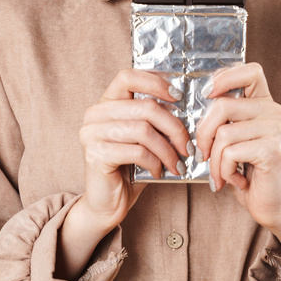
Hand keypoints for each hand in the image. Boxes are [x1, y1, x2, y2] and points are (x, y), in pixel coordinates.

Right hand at [76, 68, 191, 231]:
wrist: (107, 204)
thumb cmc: (129, 168)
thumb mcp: (144, 138)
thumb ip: (156, 120)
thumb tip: (188, 107)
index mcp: (106, 103)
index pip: (128, 76)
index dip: (155, 82)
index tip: (178, 96)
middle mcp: (94, 114)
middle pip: (145, 107)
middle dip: (174, 127)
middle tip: (188, 146)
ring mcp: (91, 134)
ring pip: (143, 130)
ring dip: (168, 149)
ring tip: (178, 163)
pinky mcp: (95, 155)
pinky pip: (137, 151)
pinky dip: (155, 162)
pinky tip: (160, 171)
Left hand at [193, 62, 280, 228]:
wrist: (268, 204)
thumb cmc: (246, 170)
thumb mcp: (231, 138)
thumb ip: (221, 118)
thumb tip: (194, 104)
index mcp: (263, 103)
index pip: (251, 71)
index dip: (226, 77)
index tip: (207, 94)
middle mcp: (274, 111)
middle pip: (223, 106)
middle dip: (204, 135)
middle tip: (203, 155)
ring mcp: (276, 129)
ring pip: (223, 133)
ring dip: (215, 160)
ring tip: (222, 174)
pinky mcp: (272, 149)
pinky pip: (231, 152)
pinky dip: (225, 171)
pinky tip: (236, 180)